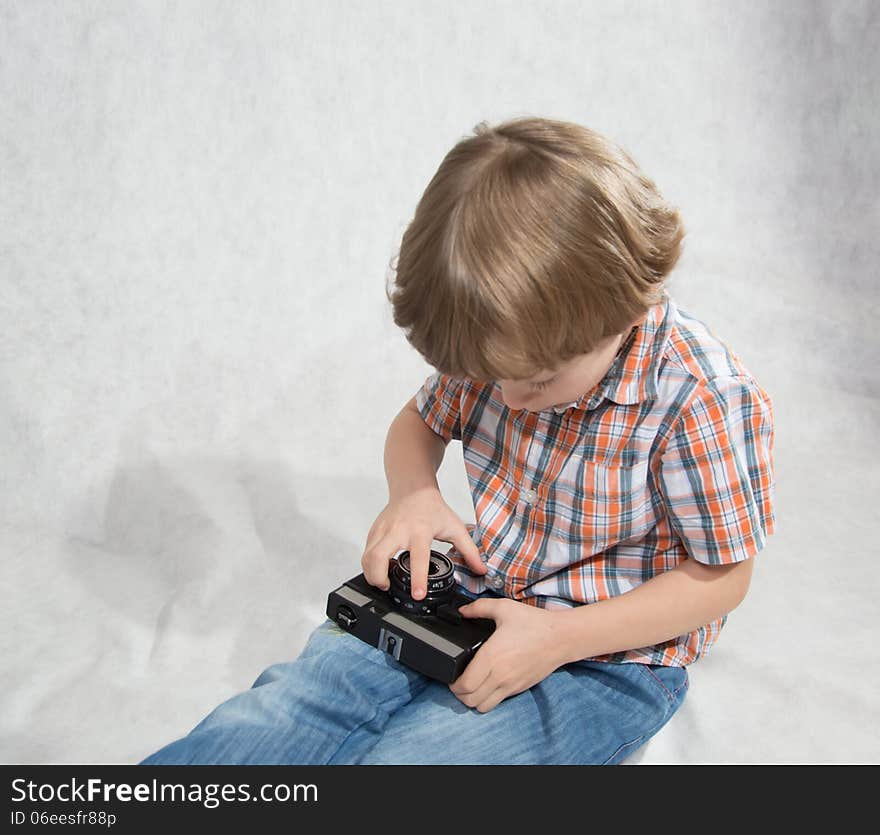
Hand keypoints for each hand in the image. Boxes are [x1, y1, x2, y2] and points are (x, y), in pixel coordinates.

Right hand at [360, 486, 486, 598]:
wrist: (413, 488)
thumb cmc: (432, 508)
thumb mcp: (454, 527)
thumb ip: (469, 550)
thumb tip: (481, 570)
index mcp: (420, 531)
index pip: (417, 558)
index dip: (417, 579)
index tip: (417, 595)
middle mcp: (398, 531)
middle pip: (377, 558)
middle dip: (379, 579)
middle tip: (388, 588)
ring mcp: (383, 530)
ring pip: (367, 556)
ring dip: (371, 574)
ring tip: (383, 582)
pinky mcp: (374, 530)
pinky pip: (366, 551)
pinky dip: (369, 565)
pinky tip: (380, 569)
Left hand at [449, 597, 570, 712]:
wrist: (561, 637)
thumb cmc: (533, 623)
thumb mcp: (504, 607)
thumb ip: (479, 608)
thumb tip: (462, 611)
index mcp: (491, 657)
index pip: (464, 685)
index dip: (452, 684)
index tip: (451, 675)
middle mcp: (500, 676)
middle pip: (470, 701)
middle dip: (459, 694)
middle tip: (458, 681)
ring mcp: (510, 685)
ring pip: (483, 707)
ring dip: (473, 699)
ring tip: (471, 686)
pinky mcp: (519, 688)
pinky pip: (498, 702)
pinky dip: (488, 698)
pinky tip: (487, 684)